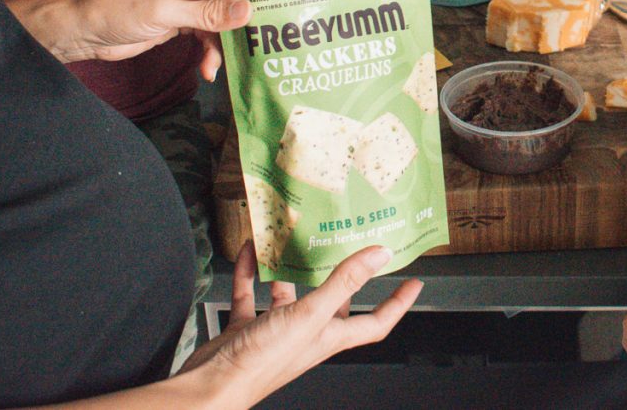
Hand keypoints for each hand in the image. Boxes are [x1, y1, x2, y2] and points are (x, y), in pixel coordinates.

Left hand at [67, 0, 268, 71]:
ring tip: (234, 58)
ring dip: (231, 37)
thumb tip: (248, 11)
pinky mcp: (188, 15)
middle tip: (263, 33)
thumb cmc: (111, 9)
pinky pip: (214, 29)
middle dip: (251, 8)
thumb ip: (207, 13)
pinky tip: (209, 68)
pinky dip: (214, 49)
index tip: (266, 8)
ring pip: (230, 10)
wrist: (85, 32)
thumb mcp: (161, 11)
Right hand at [180, 242, 422, 408]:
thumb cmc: (263, 361)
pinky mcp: (246, 328)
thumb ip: (344, 282)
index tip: (413, 284)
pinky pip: (251, 294)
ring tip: (293, 242)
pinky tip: (251, 251)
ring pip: (289, 295)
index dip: (398, 304)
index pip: (376, 322)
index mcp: (329, 336)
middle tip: (348, 249)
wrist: (213, 384)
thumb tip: (379, 256)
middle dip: (343, 279)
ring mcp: (276, 331)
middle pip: (334, 305)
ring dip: (290, 271)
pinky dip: (252, 272)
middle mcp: (307, 333)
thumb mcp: (311, 314)